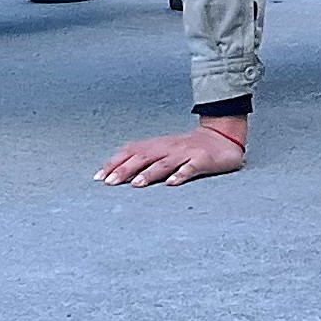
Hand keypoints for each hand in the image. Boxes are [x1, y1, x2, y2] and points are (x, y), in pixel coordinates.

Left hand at [97, 115, 248, 187]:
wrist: (222, 137)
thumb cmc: (187, 147)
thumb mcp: (163, 149)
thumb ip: (143, 158)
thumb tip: (115, 171)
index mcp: (156, 145)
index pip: (131, 151)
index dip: (114, 163)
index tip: (99, 177)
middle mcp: (168, 148)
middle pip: (143, 157)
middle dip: (125, 170)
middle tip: (110, 183)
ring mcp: (185, 153)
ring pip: (164, 163)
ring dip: (149, 173)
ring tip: (137, 184)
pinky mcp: (202, 160)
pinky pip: (190, 168)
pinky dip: (180, 175)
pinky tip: (172, 184)